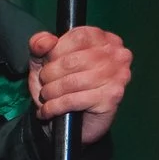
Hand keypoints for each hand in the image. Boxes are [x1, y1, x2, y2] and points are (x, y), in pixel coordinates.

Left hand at [28, 27, 131, 143]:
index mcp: (104, 39)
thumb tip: (43, 41)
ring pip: (71, 82)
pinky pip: (74, 100)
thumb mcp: (44, 61)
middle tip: (44, 85)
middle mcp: (117, 54)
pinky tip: (48, 111)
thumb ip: (39, 45)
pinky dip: (53, 107)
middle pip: (72, 60)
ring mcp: (119, 75)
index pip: (78, 37)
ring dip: (50, 92)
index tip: (47, 64)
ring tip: (46, 97)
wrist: (70, 122)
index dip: (55, 52)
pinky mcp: (112, 97)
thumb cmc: (60, 85)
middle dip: (49, 75)